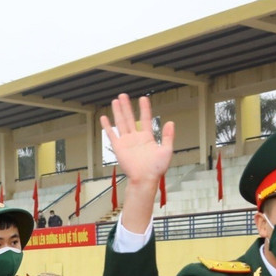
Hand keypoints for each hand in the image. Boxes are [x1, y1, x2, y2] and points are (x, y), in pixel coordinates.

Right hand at [99, 94, 174, 233]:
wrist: (145, 179)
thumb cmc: (156, 169)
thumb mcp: (167, 150)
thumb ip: (168, 136)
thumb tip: (170, 123)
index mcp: (147, 137)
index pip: (146, 118)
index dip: (145, 108)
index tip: (143, 98)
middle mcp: (136, 138)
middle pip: (130, 118)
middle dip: (127, 106)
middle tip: (124, 96)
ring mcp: (126, 142)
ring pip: (121, 123)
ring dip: (118, 112)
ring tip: (116, 101)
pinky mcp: (118, 148)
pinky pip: (111, 135)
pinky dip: (107, 126)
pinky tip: (104, 118)